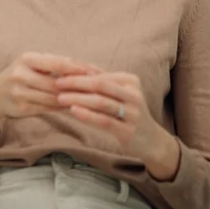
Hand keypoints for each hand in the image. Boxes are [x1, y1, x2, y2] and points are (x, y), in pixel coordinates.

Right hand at [0, 52, 98, 138]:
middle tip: (100, 91)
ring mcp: (21, 92)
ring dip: (73, 100)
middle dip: (79, 87)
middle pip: (57, 83)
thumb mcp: (32, 64)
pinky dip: (63, 109)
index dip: (78, 68)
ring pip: (54, 98)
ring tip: (92, 101)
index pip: (58, 63)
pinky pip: (48, 108)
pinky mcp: (22, 107)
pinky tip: (76, 109)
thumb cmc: (20, 75)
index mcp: (28, 59)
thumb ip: (54, 65)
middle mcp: (22, 74)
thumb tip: (85, 69)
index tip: (97, 72)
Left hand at [54, 71, 179, 178]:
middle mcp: (133, 94)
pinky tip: (74, 111)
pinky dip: (87, 114)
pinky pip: (104, 120)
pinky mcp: (128, 130)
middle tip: (57, 83)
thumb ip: (101, 82)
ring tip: (60, 98)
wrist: (152, 141)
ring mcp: (133, 113)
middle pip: (100, 84)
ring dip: (78, 98)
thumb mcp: (119, 94)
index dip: (79, 73)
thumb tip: (73, 68)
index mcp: (130, 80)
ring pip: (100, 102)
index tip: (60, 73)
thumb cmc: (129, 113)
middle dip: (76, 83)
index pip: (100, 74)